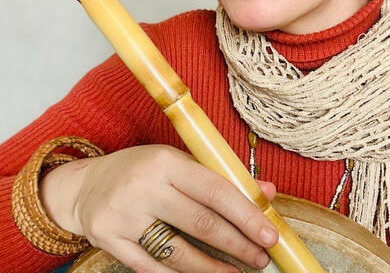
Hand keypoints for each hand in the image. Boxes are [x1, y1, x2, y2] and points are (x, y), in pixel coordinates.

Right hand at [40, 144, 277, 272]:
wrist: (87, 185)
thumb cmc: (143, 170)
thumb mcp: (179, 162)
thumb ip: (220, 177)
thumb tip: (265, 192)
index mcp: (166, 161)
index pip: (215, 189)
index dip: (246, 214)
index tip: (269, 234)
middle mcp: (144, 187)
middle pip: (201, 223)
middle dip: (237, 245)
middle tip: (261, 258)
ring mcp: (124, 216)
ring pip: (178, 253)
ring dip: (213, 268)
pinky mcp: (109, 241)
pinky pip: (152, 268)